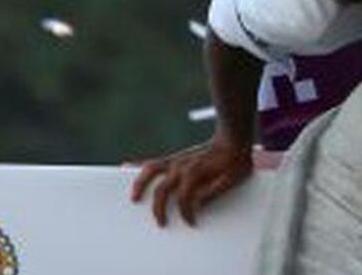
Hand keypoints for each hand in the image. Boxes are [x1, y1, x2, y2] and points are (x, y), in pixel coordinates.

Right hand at [130, 137, 252, 226]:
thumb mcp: (233, 179)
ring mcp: (176, 160)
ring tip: (133, 199)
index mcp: (196, 172)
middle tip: (162, 224)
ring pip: (150, 171)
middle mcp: (182, 166)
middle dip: (159, 210)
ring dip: (139, 185)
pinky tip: (126, 167)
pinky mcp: (174, 158)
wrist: (234, 138)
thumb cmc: (235, 160)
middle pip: (162, 190)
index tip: (192, 222)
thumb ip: (214, 192)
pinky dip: (138, 165)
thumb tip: (197, 205)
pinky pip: (152, 162)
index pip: (184, 199)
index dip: (187, 213)